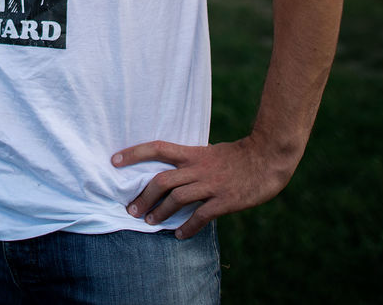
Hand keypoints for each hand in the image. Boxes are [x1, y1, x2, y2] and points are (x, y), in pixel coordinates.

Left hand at [112, 136, 297, 238]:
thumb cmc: (239, 156)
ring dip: (160, 212)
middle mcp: (198, 168)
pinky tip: (179, 235)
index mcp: (193, 153)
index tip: (114, 160)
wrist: (268, 157)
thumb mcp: (211, 152)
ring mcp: (211, 184)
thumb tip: (174, 173)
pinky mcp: (225, 200)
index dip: (134, 153)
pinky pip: (201, 216)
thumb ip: (192, 162)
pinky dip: (187, 227)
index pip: (158, 148)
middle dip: (143, 196)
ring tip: (149, 222)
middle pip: (162, 180)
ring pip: (177, 199)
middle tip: (131, 210)